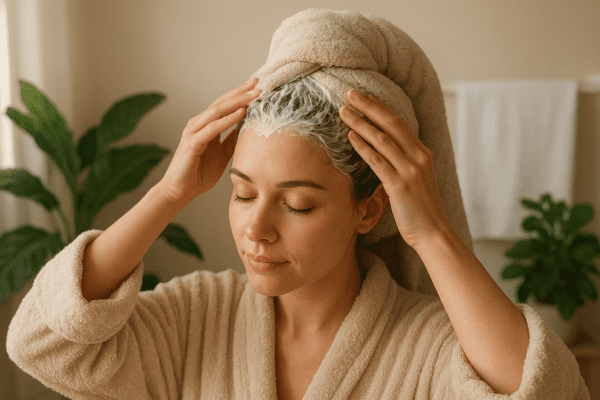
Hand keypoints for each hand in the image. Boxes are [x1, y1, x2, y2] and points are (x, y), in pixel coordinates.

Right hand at [157, 77, 261, 204]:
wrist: (180, 191)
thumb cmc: (199, 174)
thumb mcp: (222, 154)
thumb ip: (231, 140)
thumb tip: (247, 128)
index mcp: (205, 125)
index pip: (224, 105)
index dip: (240, 94)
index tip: (257, 85)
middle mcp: (198, 124)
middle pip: (221, 102)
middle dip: (240, 91)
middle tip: (258, 82)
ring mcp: (194, 132)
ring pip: (217, 111)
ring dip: (237, 101)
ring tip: (254, 94)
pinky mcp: (192, 143)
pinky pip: (213, 128)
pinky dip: (227, 120)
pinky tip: (241, 113)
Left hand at [339, 89, 450, 248]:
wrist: (433, 232)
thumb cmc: (421, 208)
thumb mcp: (416, 179)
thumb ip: (403, 162)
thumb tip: (383, 150)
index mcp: (423, 153)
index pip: (399, 123)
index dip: (380, 107)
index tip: (364, 95)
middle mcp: (418, 157)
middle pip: (391, 123)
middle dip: (368, 106)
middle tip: (350, 93)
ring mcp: (410, 170)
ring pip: (382, 139)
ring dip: (361, 123)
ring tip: (343, 111)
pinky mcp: (399, 185)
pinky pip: (377, 161)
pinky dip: (363, 147)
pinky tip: (350, 137)